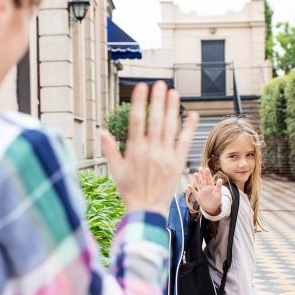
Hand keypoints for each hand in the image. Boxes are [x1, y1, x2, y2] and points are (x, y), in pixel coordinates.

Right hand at [101, 82, 198, 213]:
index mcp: (135, 151)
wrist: (147, 210)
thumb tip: (102, 131)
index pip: (137, 121)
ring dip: (172, 109)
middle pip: (156, 120)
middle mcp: (151, 151)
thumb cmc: (129, 191)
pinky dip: (189, 128)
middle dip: (158, 100)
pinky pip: (184, 142)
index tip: (142, 87)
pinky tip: (192, 114)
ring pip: (170, 127)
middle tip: (160, 84)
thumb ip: (110, 150)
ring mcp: (166, 156)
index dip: (140, 102)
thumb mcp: (115, 171)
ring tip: (174, 93)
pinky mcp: (178, 163)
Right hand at [188, 167, 222, 214]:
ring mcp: (201, 192)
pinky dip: (191, 189)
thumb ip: (218, 187)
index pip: (209, 179)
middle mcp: (205, 188)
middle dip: (202, 174)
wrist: (212, 208)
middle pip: (203, 180)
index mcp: (211, 187)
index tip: (206, 169)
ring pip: (198, 184)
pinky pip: (194, 192)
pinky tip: (188, 185)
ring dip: (197, 179)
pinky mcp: (198, 196)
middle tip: (200, 168)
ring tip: (195, 174)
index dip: (207, 174)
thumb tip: (220, 179)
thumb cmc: (217, 200)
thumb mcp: (218, 193)